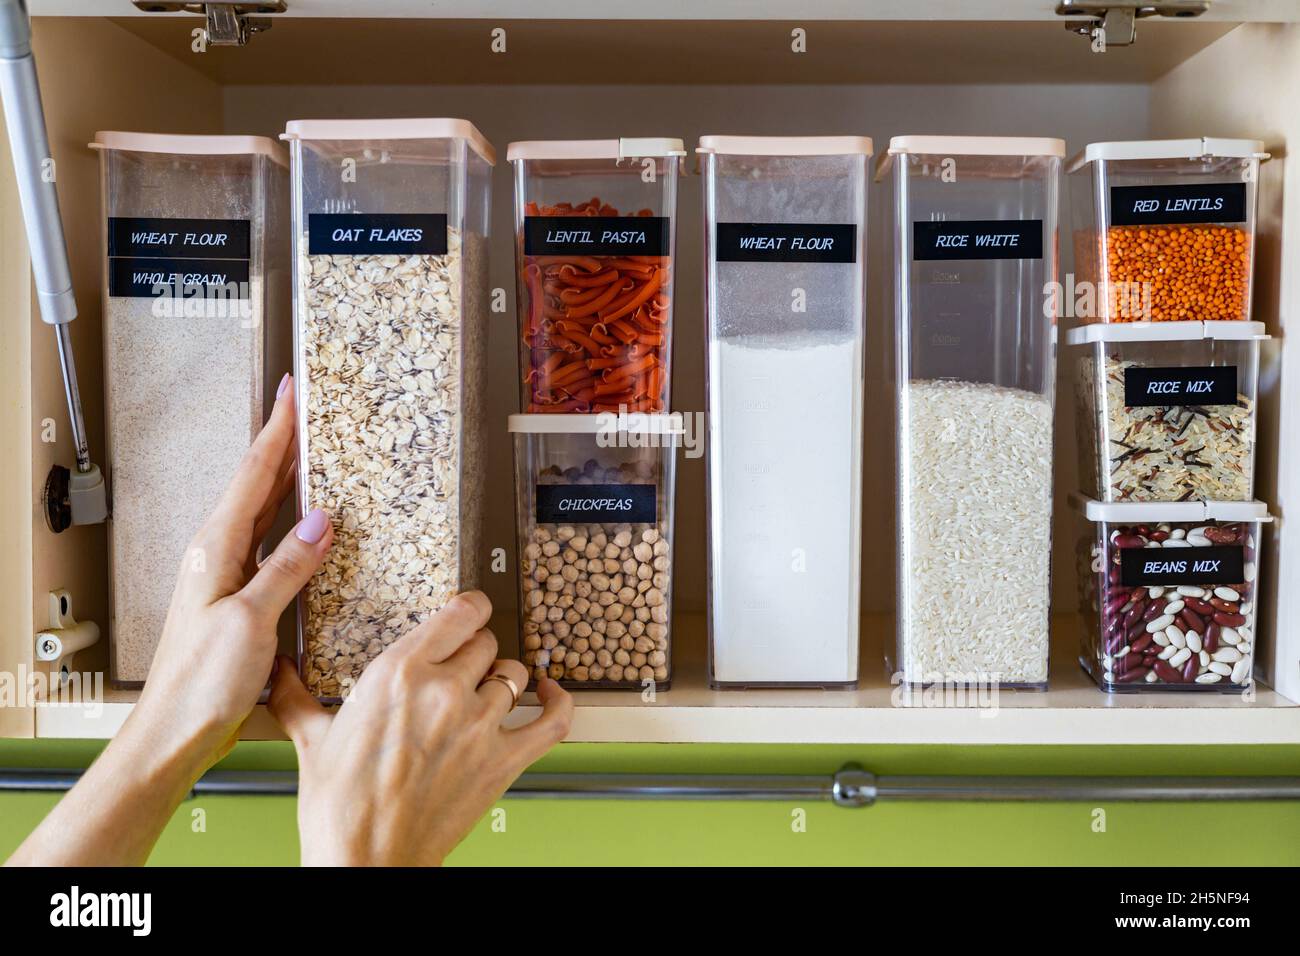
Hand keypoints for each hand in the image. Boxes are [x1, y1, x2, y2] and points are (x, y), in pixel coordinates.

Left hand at [6, 374, 334, 865]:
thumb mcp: (250, 621)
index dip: (278, 430)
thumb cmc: (200, 684)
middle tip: (309, 409)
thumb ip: (286, 568)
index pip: (254, 474)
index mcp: (216, 549)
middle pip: (258, 483)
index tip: (293, 392)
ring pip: (264, 510)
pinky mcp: (239, 597)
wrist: (174, 732)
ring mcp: (227, 574)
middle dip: (284, 443)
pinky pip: (271, 543)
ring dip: (289, 479)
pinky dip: (292, 522)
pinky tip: (311, 523)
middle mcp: (218, 554)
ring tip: (315, 451)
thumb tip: (321, 521)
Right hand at [268, 590, 573, 865]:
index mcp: (399, 673)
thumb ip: (295, 695)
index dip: (470, 608)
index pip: (461, 613)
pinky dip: (558, 701)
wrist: (365, 860)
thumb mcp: (310, 739)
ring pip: (514, 675)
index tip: (468, 611)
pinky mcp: (504, 760)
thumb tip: (276, 670)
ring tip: (487, 690)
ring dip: (502, 679)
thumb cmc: (339, 806)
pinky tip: (549, 694)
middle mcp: (445, 690)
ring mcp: (480, 725)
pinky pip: (552, 719)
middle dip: (475, 651)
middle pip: (485, 643)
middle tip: (461, 666)